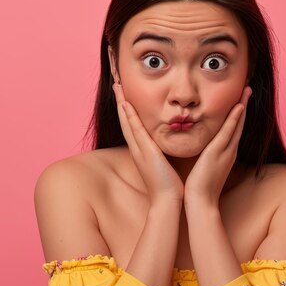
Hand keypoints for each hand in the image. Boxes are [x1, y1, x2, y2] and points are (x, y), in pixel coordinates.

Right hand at [112, 82, 183, 204]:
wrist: (167, 201)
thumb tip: (168, 144)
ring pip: (127, 122)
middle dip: (120, 102)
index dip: (127, 110)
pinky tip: (125, 104)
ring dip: (121, 104)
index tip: (125, 95)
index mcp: (142, 151)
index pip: (132, 126)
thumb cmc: (169, 185)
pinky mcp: (145, 152)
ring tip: (117, 87)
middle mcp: (137, 148)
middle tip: (116, 84)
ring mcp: (139, 150)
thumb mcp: (165, 164)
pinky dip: (129, 117)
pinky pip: (135, 131)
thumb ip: (164, 153)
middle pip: (125, 121)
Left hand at [183, 86, 251, 207]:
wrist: (201, 202)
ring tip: (246, 91)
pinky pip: (229, 133)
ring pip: (237, 124)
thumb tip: (204, 149)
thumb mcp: (206, 167)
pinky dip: (234, 120)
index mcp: (226, 153)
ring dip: (242, 107)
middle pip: (239, 123)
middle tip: (248, 89)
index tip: (240, 99)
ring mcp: (226, 151)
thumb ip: (208, 156)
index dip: (238, 114)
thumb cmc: (201, 187)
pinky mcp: (218, 153)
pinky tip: (238, 107)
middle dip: (243, 105)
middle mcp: (229, 150)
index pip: (233, 129)